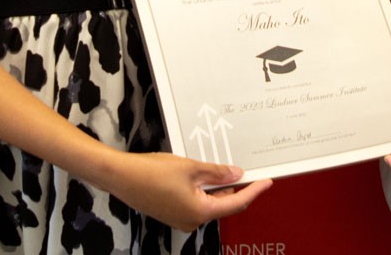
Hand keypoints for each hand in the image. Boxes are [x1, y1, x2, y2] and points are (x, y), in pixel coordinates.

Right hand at [105, 151, 271, 231]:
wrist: (123, 177)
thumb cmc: (154, 172)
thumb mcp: (192, 168)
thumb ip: (217, 173)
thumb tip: (237, 174)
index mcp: (200, 212)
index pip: (236, 203)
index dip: (253, 191)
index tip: (267, 182)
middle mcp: (192, 221)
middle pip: (223, 205)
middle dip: (236, 189)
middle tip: (249, 171)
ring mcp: (181, 219)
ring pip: (209, 204)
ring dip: (219, 189)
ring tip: (227, 169)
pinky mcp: (172, 213)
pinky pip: (196, 203)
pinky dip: (205, 191)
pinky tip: (206, 176)